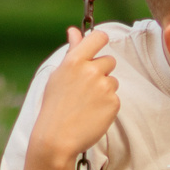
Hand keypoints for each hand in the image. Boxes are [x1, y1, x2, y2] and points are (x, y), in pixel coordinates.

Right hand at [27, 26, 121, 169]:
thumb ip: (72, 51)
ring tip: (87, 103)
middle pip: (110, 60)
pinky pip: (115, 98)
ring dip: (104, 89)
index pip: (99, 37)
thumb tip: (74, 30)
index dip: (100, 41)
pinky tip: (92, 113)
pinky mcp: (114, 103)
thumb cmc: (54, 106)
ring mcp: (104, 87)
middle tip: (85, 88)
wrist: (57, 138)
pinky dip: (107, 105)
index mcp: (75, 60)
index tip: (96, 51)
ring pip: (113, 81)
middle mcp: (91, 70)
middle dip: (101, 71)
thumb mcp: (58, 75)